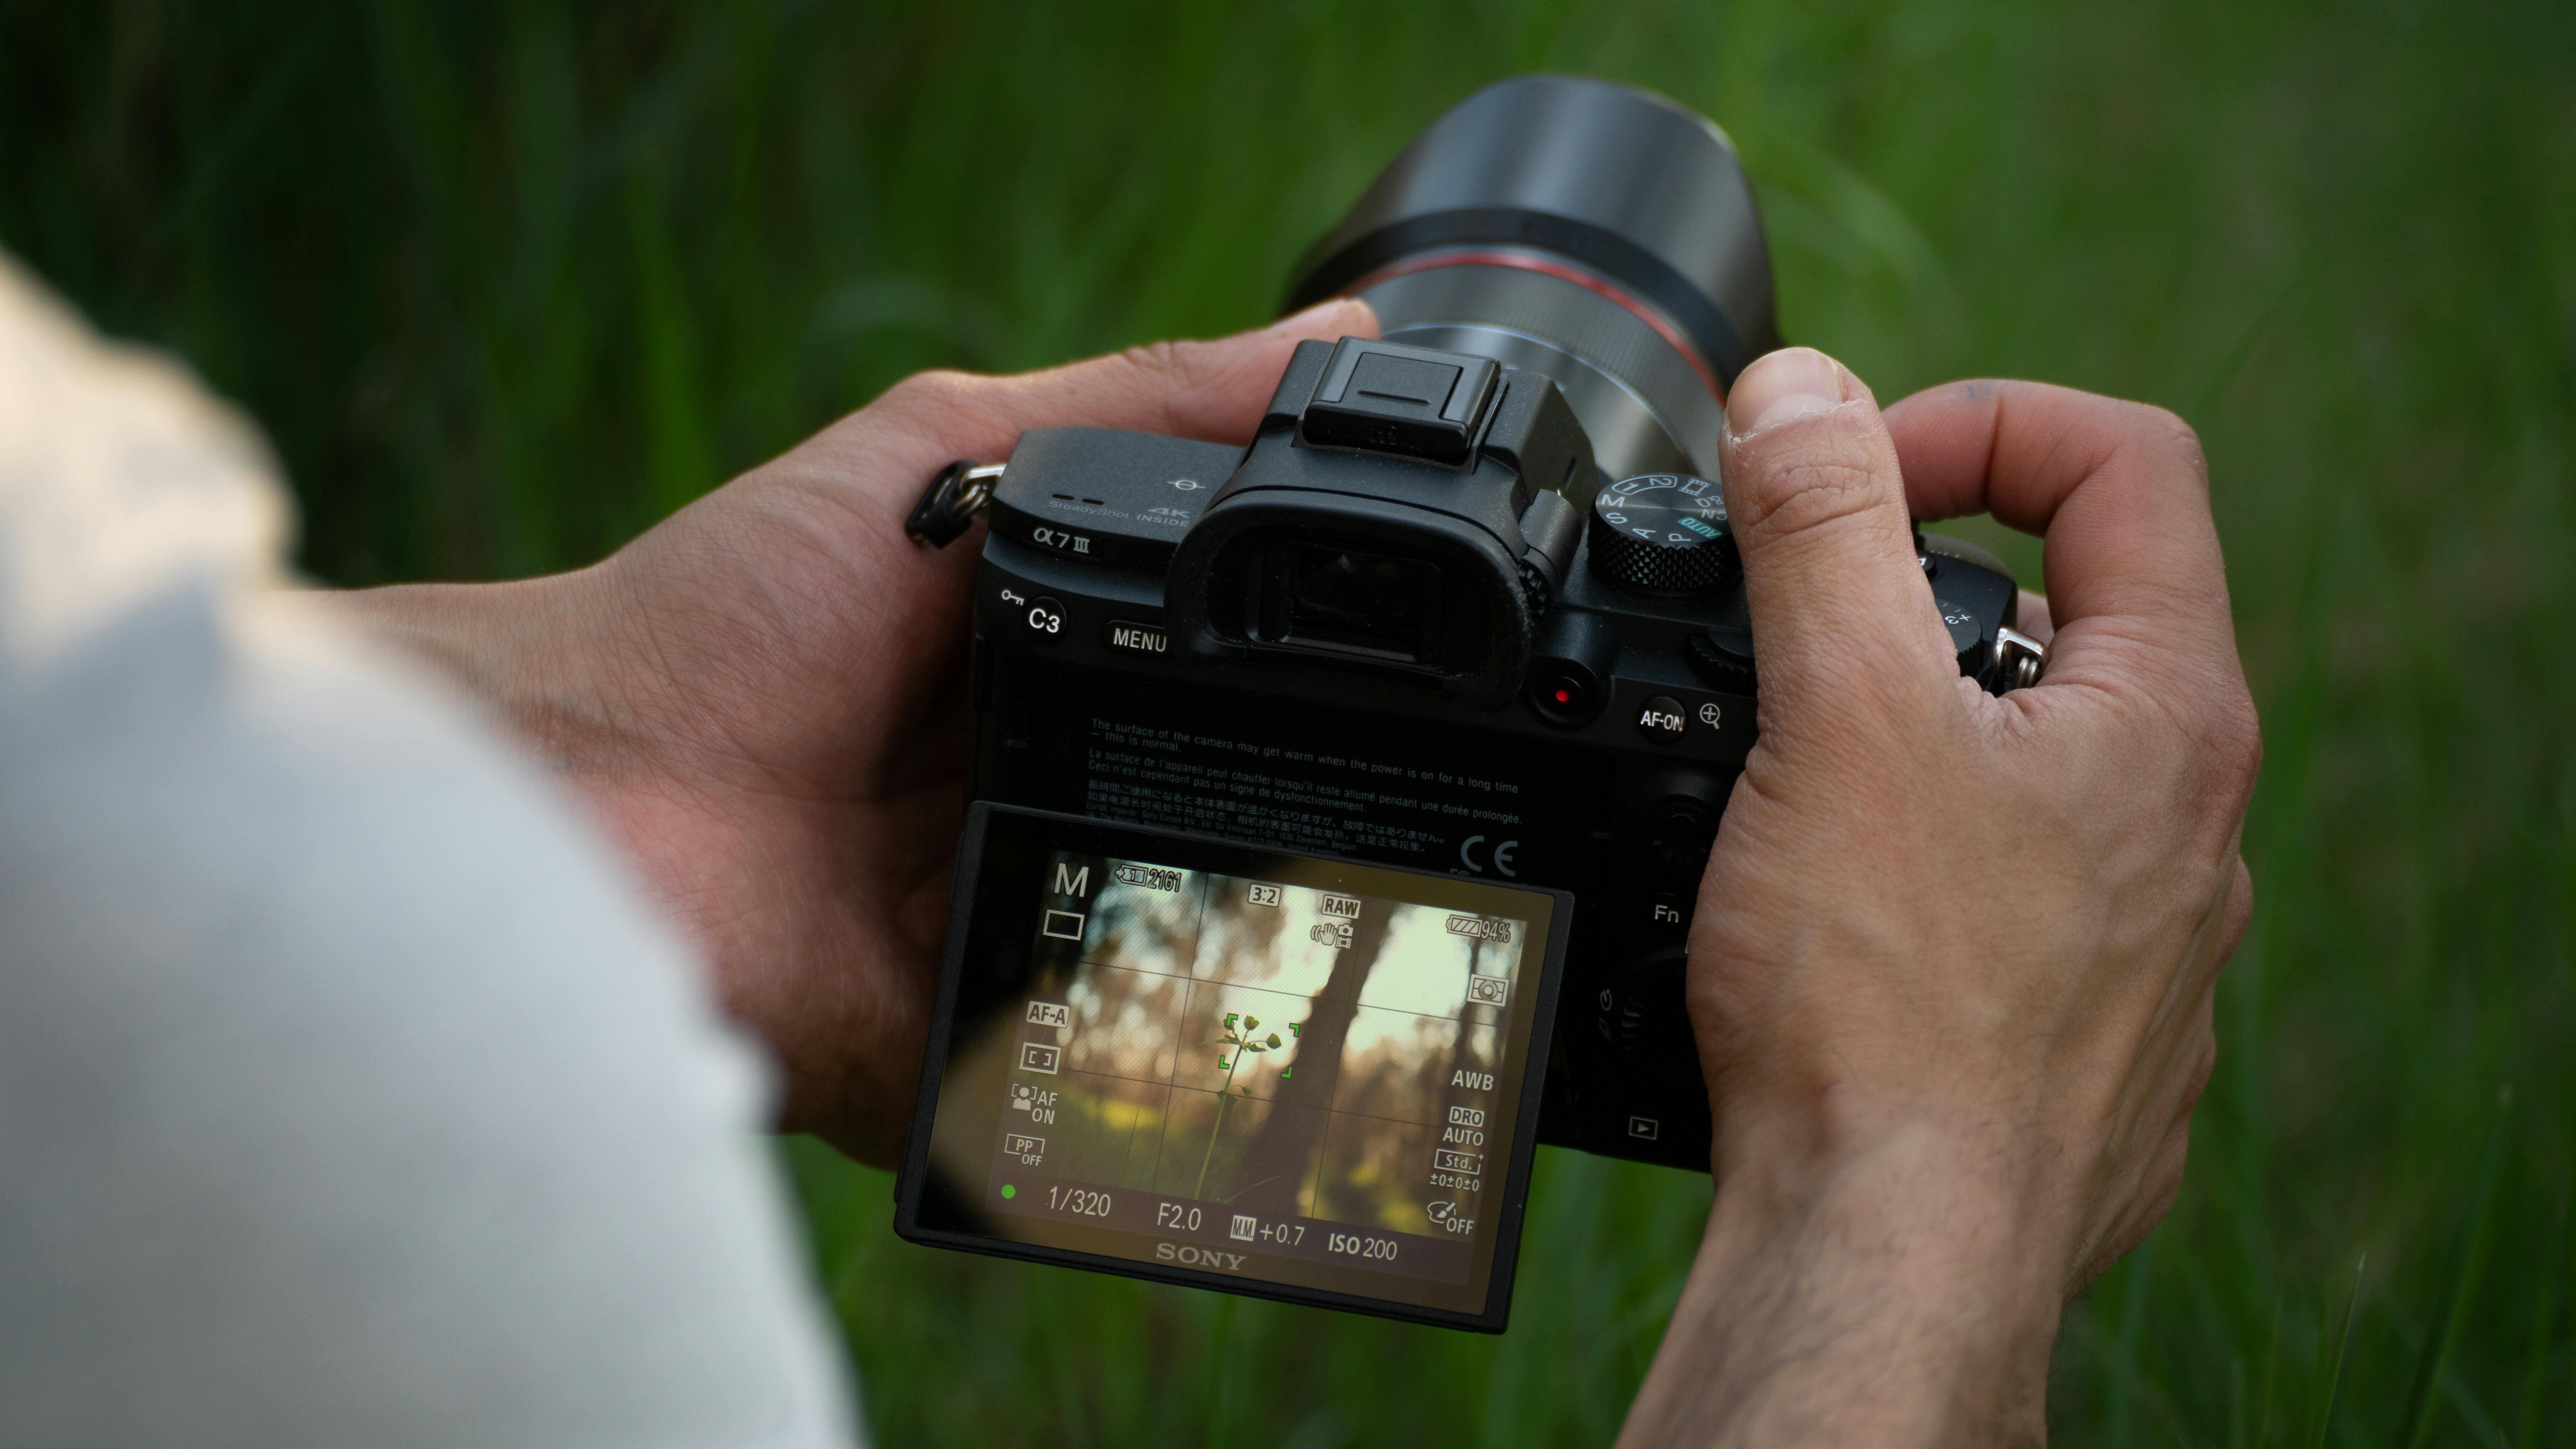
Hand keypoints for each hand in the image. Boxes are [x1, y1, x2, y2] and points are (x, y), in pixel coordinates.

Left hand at [343, 300, 1379, 1165]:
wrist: (576, 798)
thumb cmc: (719, 615)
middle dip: (1307, 811)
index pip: (1212, 678)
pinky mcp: (970, 1052)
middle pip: (1212, 812)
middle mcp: (1029, 803)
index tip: (1434, 664)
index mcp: (1036, 676)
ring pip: (1180, 945)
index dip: (1316, 672)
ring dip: (1253, 929)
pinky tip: (1243, 1026)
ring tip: (1378, 898)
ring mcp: (1005, 932)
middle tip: (1441, 797)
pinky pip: (1093, 1062)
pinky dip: (1154, 1052)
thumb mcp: (942, 452)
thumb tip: (1343, 335)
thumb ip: (1135, 413)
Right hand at [1619, 348, 2257, 1444]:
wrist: (1890, 1253)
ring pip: (2042, 768)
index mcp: (2167, 716)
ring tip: (1800, 786)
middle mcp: (2189, 824)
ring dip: (1919, 738)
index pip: (2124, 466)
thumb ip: (1818, 527)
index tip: (1854, 477)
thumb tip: (1799, 393)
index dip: (1981, 425)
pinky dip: (1928, 867)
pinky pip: (2019, 896)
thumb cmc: (1882, 1006)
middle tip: (1799, 633)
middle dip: (1920, 591)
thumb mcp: (1837, 713)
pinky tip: (1841, 920)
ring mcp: (2149, 942)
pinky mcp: (2087, 1035)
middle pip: (2074, 616)